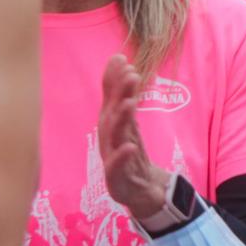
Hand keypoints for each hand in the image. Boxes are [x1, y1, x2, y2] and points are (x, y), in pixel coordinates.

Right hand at [97, 56, 169, 215]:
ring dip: (120, 119)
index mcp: (109, 123)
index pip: (110, 98)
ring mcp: (111, 155)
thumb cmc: (128, 150)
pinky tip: (129, 147)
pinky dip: (121, 156)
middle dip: (119, 93)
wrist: (138, 187)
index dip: (114, 79)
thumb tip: (120, 60)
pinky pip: (117, 166)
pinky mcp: (116, 176)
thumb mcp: (127, 119)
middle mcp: (107, 137)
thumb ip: (121, 91)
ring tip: (129, 103)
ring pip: (114, 136)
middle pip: (112, 113)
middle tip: (131, 73)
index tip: (121, 58)